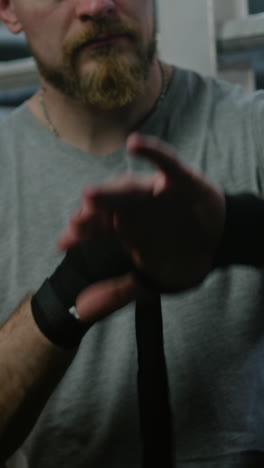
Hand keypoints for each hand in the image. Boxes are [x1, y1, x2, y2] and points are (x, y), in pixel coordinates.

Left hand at [59, 133, 224, 291]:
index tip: (64, 243)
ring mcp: (157, 192)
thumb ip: (117, 291)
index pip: (99, 228)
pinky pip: (167, 162)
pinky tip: (134, 144)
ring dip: (112, 190)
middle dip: (92, 214)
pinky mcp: (180, 179)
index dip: (82, 233)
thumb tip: (81, 309)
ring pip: (131, 188)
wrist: (218, 240)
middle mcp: (137, 207)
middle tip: (77, 222)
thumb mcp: (148, 279)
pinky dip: (152, 152)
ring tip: (91, 195)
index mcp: (128, 226)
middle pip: (110, 206)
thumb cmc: (180, 254)